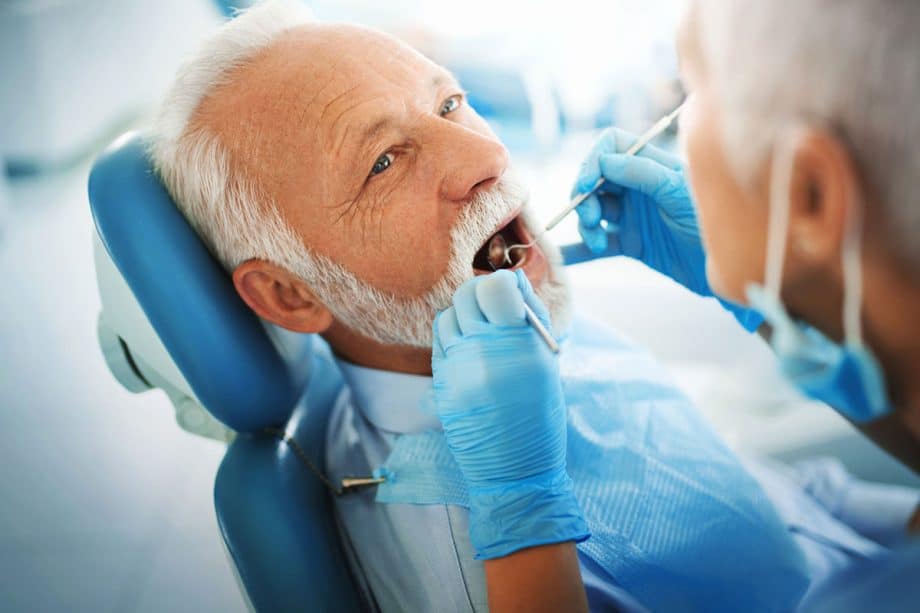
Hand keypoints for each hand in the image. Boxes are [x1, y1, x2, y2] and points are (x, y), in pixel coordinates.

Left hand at [432, 270, 588, 558]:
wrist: (514, 470)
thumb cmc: (539, 415)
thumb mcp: (546, 363)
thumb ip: (530, 318)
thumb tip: (512, 280)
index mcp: (518, 347)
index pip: (493, 288)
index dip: (501, 283)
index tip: (509, 293)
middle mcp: (482, 354)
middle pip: (466, 295)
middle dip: (481, 294)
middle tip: (495, 309)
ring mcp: (456, 368)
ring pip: (448, 315)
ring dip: (464, 315)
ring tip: (482, 333)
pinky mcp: (440, 382)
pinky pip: (440, 341)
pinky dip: (453, 336)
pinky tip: (469, 351)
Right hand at [573, 127, 708, 293]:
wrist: (732, 270)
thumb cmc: (714, 223)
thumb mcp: (680, 193)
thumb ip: (644, 174)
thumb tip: (604, 160)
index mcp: (653, 166)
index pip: (611, 146)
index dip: (592, 161)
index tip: (586, 186)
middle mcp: (639, 187)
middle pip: (595, 181)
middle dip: (585, 198)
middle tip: (592, 221)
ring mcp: (633, 215)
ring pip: (593, 211)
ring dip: (586, 225)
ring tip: (597, 241)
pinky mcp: (631, 244)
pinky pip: (597, 243)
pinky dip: (578, 249)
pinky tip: (562, 257)